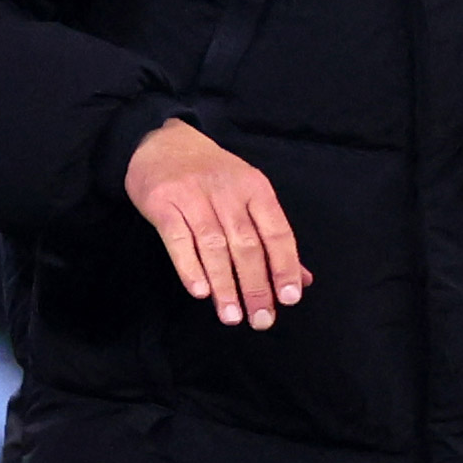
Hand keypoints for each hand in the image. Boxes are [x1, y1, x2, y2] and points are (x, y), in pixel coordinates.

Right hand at [125, 118, 311, 328]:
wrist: (161, 142)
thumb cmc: (212, 175)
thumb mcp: (247, 194)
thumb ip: (272, 237)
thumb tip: (301, 279)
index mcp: (255, 188)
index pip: (276, 232)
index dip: (285, 266)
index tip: (290, 299)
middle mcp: (227, 191)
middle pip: (246, 244)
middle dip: (256, 285)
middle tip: (261, 319)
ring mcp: (193, 196)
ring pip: (213, 245)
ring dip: (225, 284)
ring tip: (232, 316)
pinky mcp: (163, 203)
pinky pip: (177, 239)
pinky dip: (190, 266)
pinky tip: (200, 292)